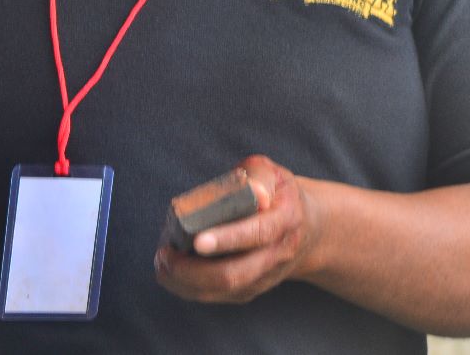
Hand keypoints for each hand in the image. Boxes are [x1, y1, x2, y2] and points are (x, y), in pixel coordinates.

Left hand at [154, 155, 321, 303]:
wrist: (308, 229)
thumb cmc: (278, 194)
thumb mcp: (272, 173)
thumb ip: (257, 175)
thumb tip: (251, 190)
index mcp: (285, 219)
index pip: (258, 233)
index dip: (228, 239)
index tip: (198, 241)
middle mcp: (277, 254)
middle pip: (235, 274)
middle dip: (193, 271)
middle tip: (164, 255)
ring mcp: (264, 276)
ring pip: (223, 291)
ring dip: (186, 282)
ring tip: (162, 263)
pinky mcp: (251, 289)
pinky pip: (218, 296)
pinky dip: (189, 288)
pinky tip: (171, 272)